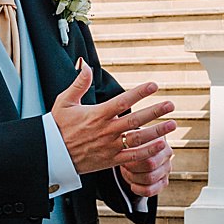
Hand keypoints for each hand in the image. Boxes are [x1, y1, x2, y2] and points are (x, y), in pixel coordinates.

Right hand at [51, 61, 175, 175]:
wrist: (51, 155)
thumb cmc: (57, 127)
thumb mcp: (64, 101)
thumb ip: (78, 82)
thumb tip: (84, 63)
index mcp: (96, 114)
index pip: (122, 101)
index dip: (140, 92)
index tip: (154, 85)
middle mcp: (105, 130)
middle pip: (135, 120)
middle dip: (155, 111)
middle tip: (171, 104)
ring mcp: (109, 146)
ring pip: (138, 139)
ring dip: (157, 132)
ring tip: (172, 124)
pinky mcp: (110, 160)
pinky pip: (133, 157)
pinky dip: (149, 152)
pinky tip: (162, 146)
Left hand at [118, 135, 172, 197]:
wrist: (136, 156)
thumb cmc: (133, 146)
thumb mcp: (133, 139)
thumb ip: (132, 139)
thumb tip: (126, 140)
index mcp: (161, 142)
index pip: (150, 150)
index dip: (134, 155)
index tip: (124, 154)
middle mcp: (167, 156)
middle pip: (150, 164)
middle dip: (133, 166)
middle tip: (125, 164)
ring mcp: (166, 170)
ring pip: (150, 178)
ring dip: (134, 177)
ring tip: (128, 172)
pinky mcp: (163, 183)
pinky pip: (151, 190)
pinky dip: (139, 190)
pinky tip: (133, 185)